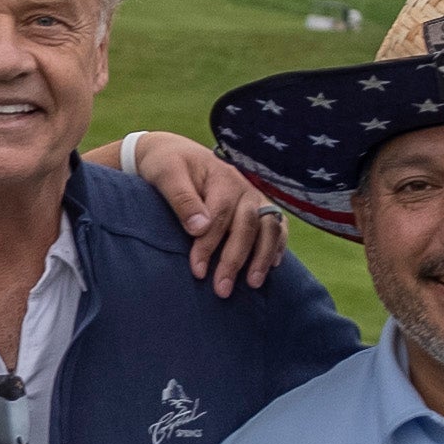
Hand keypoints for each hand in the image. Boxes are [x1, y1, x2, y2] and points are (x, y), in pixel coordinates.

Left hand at [120, 129, 285, 296]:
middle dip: (235, 259)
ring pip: (269, 227)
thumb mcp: (166, 174)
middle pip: (248, 225)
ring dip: (261, 256)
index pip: (220, 216)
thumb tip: (199, 227)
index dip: (209, 245)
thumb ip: (182, 199)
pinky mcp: (259, 207)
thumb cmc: (167, 165)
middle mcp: (244, 188)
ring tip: (252, 284)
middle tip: (221, 289)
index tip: (196, 271)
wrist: (175, 153)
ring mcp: (255, 197)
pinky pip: (277, 227)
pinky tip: (272, 266)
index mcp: (222, 177)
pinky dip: (277, 245)